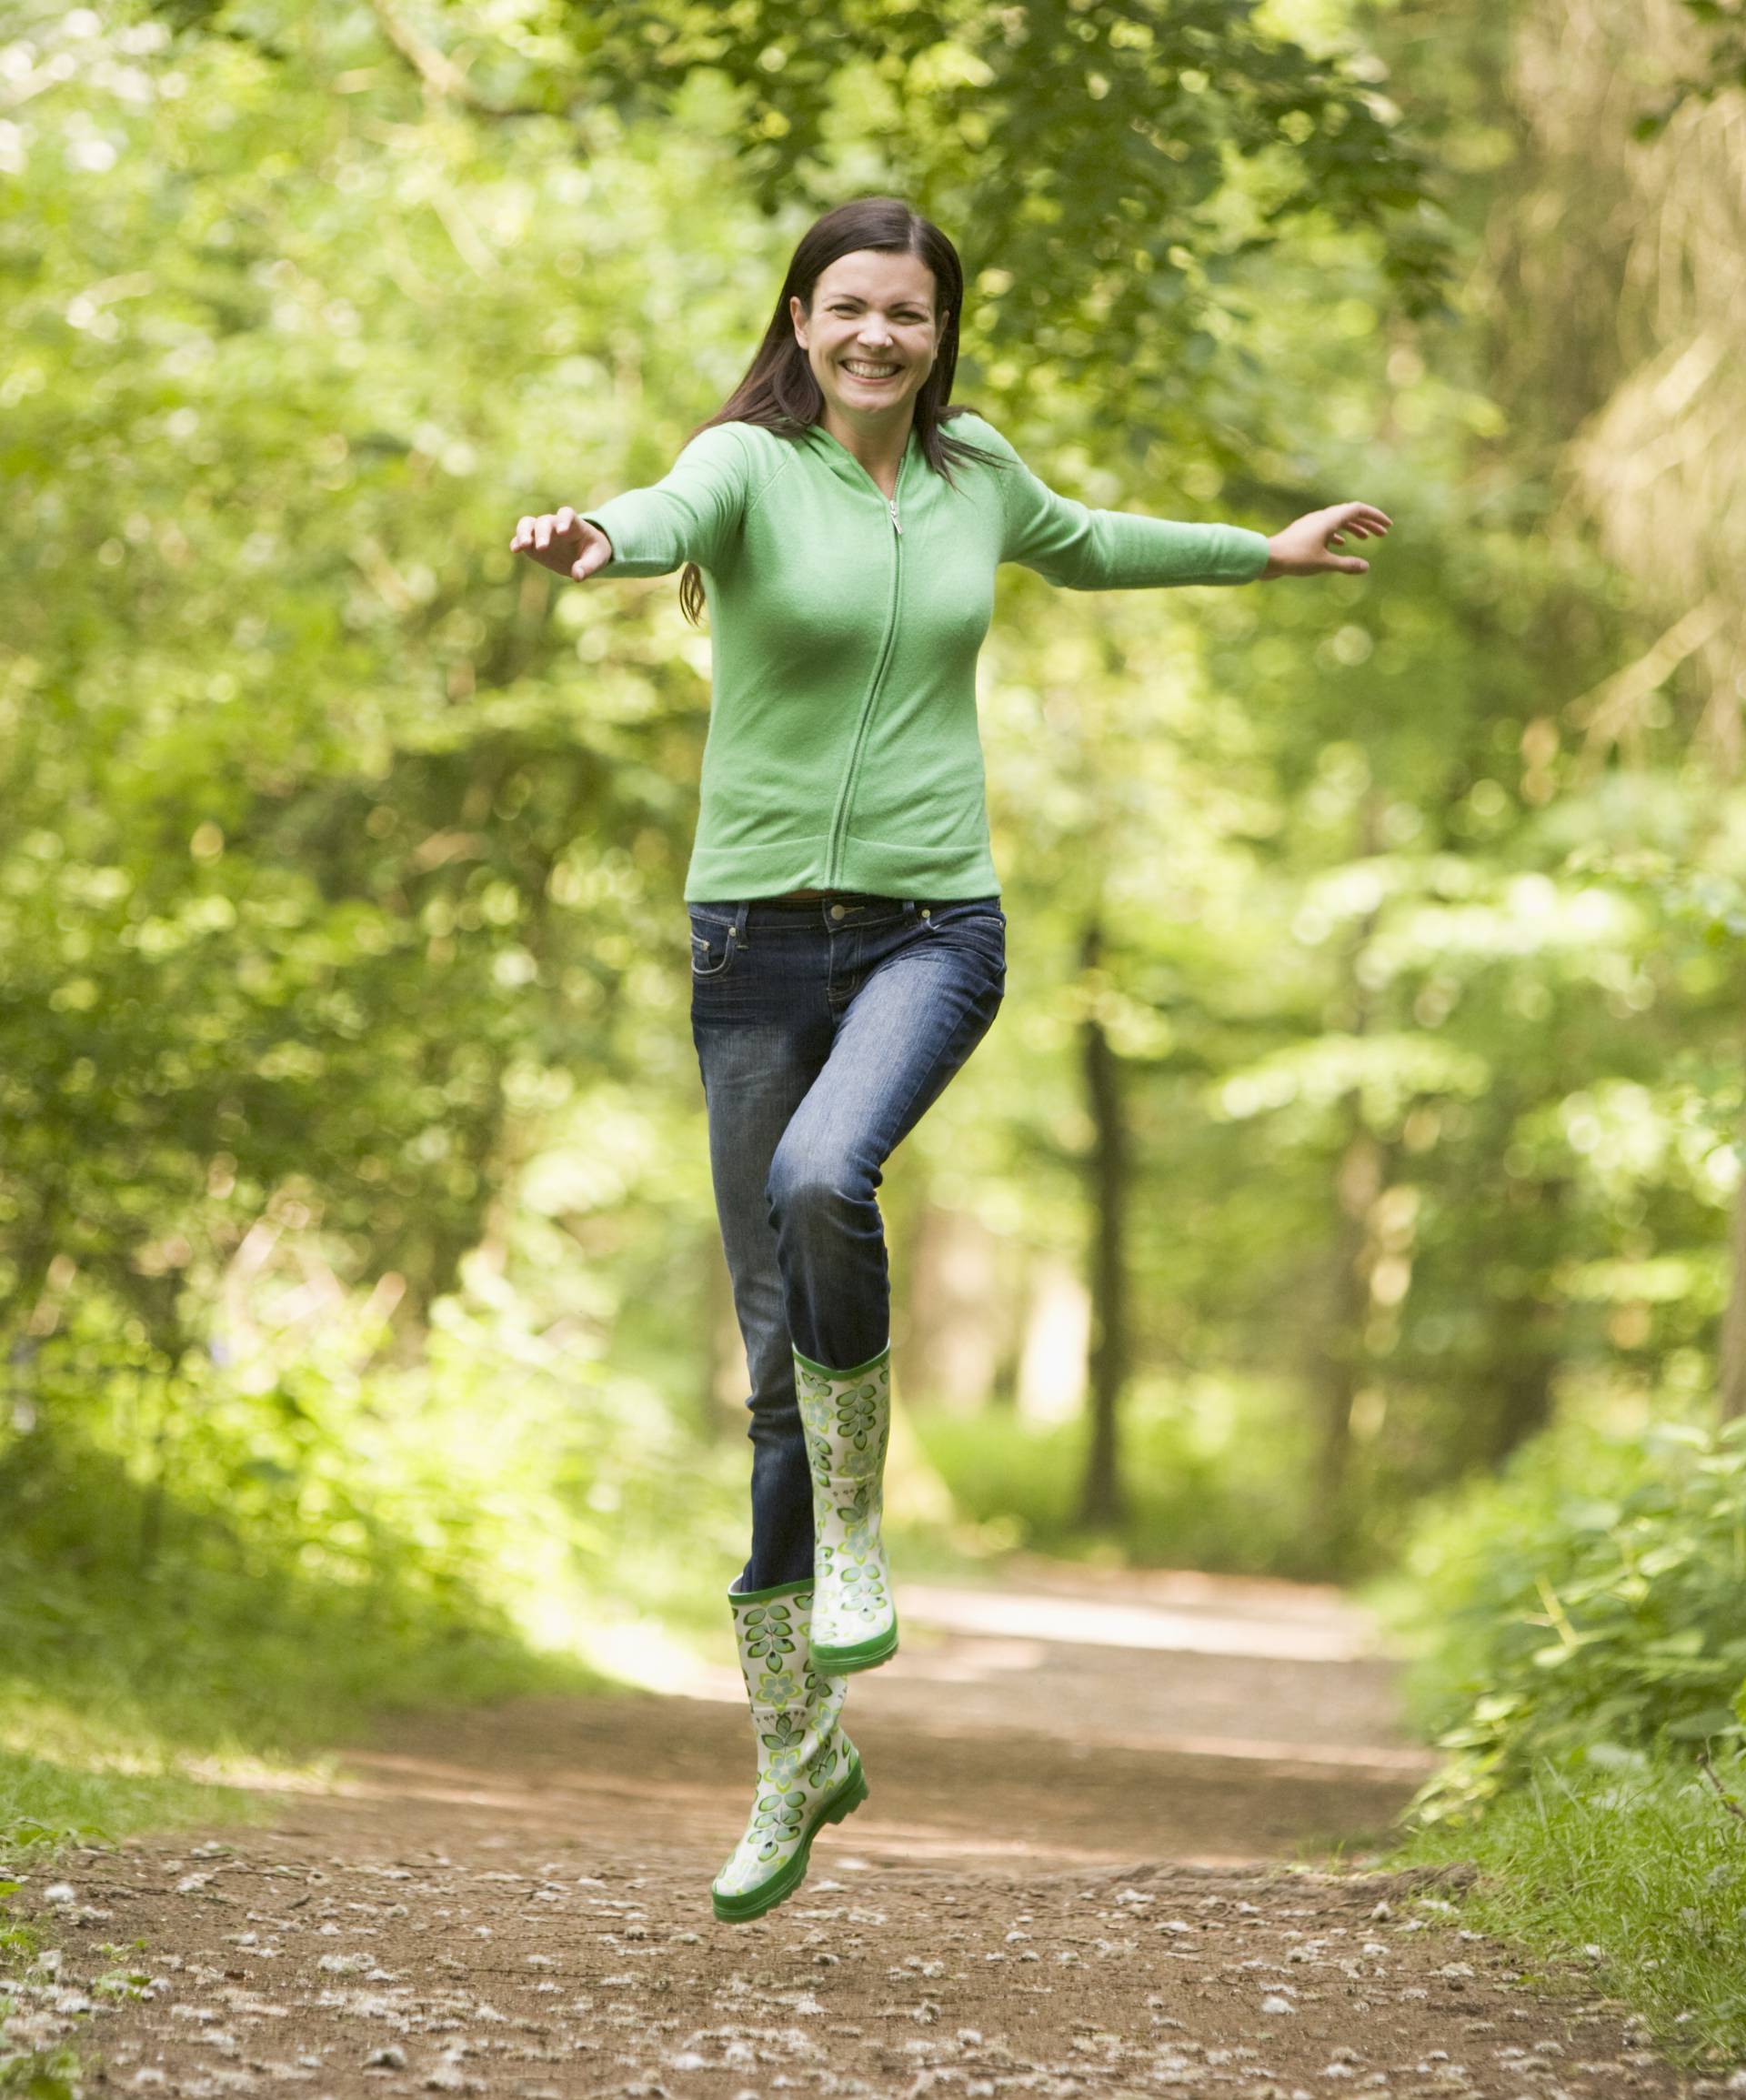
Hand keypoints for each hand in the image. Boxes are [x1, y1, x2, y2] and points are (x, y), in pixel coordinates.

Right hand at [509, 506, 612, 580]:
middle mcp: (555, 524)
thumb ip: (588, 566)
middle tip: (542, 548)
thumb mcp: (597, 559)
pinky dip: (516, 542)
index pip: (566, 514)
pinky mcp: (532, 543)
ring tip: (522, 545)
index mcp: (574, 524)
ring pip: (527, 523)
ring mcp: (541, 532)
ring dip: (523, 532)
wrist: (582, 553)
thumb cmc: (593, 552)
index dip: (564, 520)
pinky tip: (515, 549)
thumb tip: (577, 576)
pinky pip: (521, 538)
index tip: (562, 532)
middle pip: (544, 521)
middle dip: (542, 533)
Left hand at [1261, 502, 1391, 577]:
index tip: (1388, 526)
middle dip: (1368, 522)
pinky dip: (1338, 534)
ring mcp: (1311, 524)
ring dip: (1355, 528)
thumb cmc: (1294, 558)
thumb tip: (1366, 567)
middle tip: (1383, 534)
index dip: (1375, 516)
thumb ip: (1346, 565)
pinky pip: (1326, 529)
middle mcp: (1321, 517)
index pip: (1358, 509)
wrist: (1265, 558)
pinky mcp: (1304, 533)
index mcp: (1328, 519)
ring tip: (1367, 538)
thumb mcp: (1323, 563)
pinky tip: (1341, 545)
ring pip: (1338, 521)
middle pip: (1350, 514)